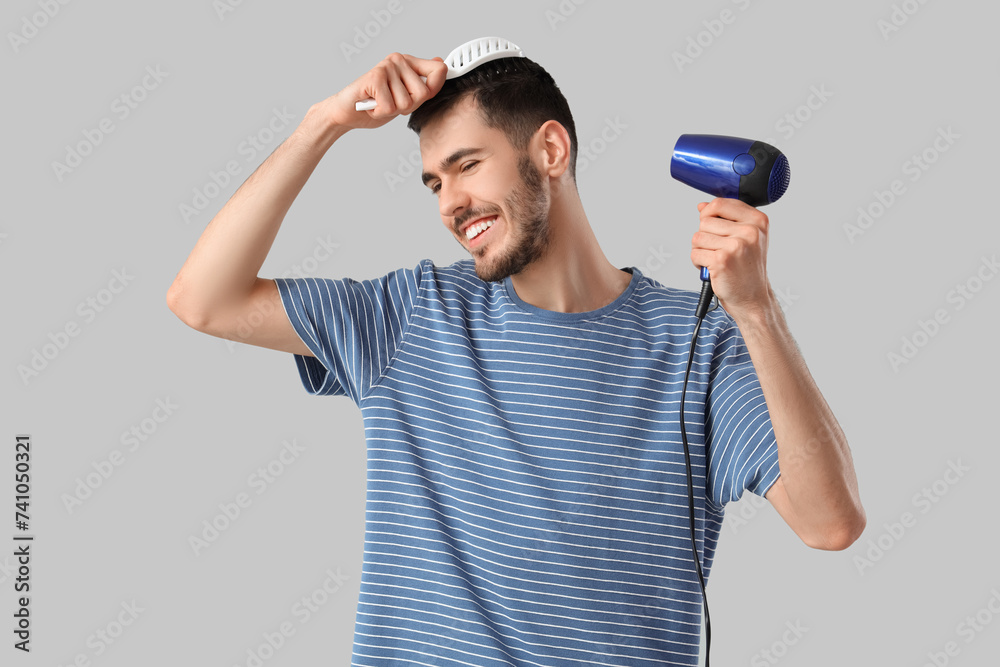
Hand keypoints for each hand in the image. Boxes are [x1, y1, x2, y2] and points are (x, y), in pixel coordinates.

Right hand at [316, 53, 448, 131]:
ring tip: (379, 103)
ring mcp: (386, 67)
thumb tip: (441, 64)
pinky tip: (371, 105)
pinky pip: (390, 107)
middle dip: (407, 106)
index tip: (419, 96)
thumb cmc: (375, 105)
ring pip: (406, 103)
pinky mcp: (375, 77)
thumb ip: (424, 84)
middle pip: (423, 93)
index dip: (436, 87)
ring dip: (392, 111)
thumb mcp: (405, 98)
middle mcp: (398, 60)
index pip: (438, 70)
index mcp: (408, 62)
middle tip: (390, 102)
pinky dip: (379, 113)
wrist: (345, 112)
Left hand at [690, 197, 774, 318]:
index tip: (714, 228)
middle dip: (705, 237)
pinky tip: (713, 269)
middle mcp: (750, 231)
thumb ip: (726, 219)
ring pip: (697, 237)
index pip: (720, 203)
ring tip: (716, 260)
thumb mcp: (746, 238)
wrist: (753, 298)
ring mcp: (736, 245)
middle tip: (719, 250)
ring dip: (701, 250)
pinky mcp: (722, 260)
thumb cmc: (747, 268)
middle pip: (705, 221)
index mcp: (757, 221)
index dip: (708, 215)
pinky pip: (695, 253)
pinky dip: (698, 263)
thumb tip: (702, 206)